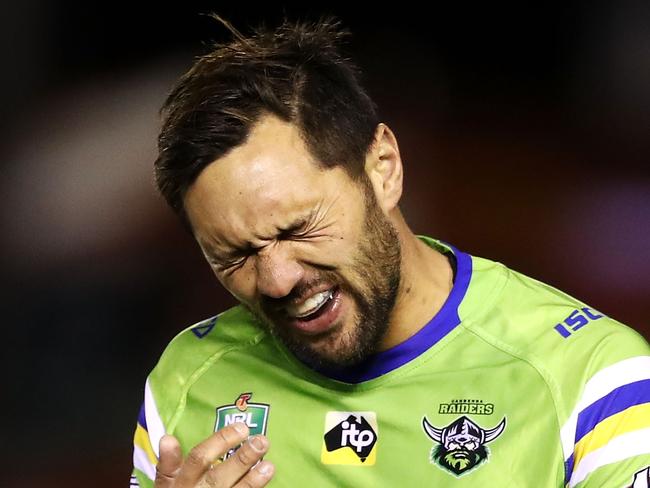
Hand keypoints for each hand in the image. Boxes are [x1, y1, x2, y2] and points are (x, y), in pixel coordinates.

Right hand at [154, 422, 273, 486]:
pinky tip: (265, 481)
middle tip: (261, 441)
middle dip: (241, 459)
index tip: (242, 427)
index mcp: (181, 480)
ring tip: (269, 465)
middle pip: (219, 477)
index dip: (220, 443)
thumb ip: (169, 461)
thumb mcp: (167, 481)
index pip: (199, 459)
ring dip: (252, 480)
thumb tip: (167, 438)